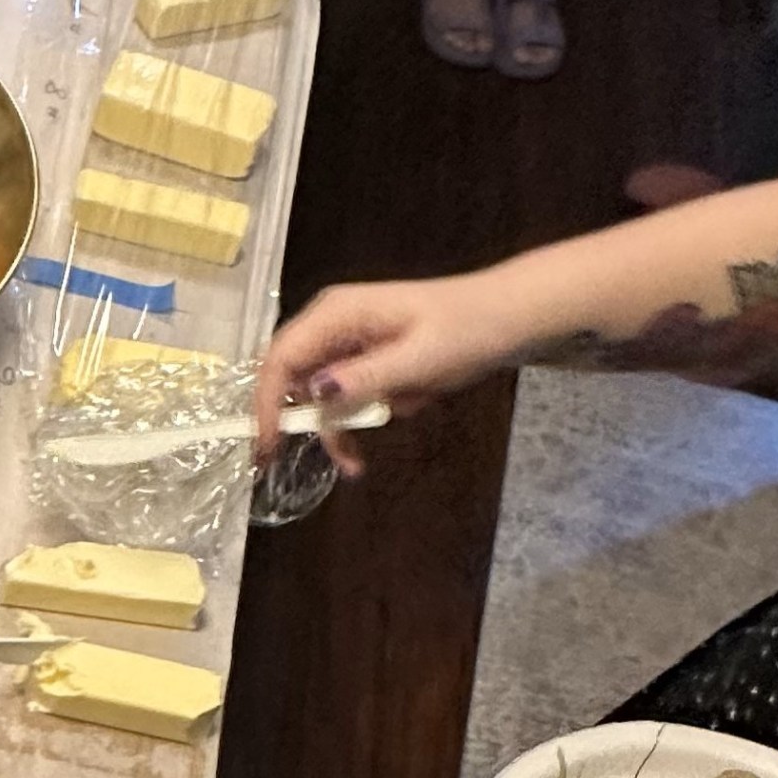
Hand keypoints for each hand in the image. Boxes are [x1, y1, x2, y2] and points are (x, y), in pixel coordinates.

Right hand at [252, 274, 527, 472]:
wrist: (510, 316)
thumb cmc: (467, 330)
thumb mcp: (419, 359)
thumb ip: (366, 377)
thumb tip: (315, 394)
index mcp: (337, 313)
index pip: (281, 359)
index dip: (266, 404)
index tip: (268, 448)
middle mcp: (333, 323)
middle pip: (292, 378)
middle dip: (302, 422)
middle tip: (305, 464)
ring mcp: (349, 339)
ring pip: (319, 393)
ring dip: (339, 426)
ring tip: (358, 463)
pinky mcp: (366, 356)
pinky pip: (347, 393)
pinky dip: (360, 416)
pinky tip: (391, 420)